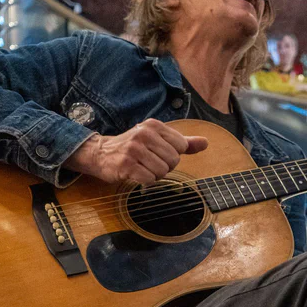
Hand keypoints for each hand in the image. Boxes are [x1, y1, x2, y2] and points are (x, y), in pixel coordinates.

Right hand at [67, 118, 208, 184]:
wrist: (100, 153)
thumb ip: (182, 142)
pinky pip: (149, 180)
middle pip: (173, 161)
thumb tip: (206, 143)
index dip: (172, 155)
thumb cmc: (133, 147)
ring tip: (142, 168)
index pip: (181, 146)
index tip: (158, 153)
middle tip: (149, 162)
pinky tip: (135, 174)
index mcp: (154, 125)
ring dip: (155, 175)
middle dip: (164, 167)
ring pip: (162, 172)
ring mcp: (134, 149)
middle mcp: (144, 134)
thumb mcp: (157, 139)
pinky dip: (145, 181)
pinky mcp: (127, 164)